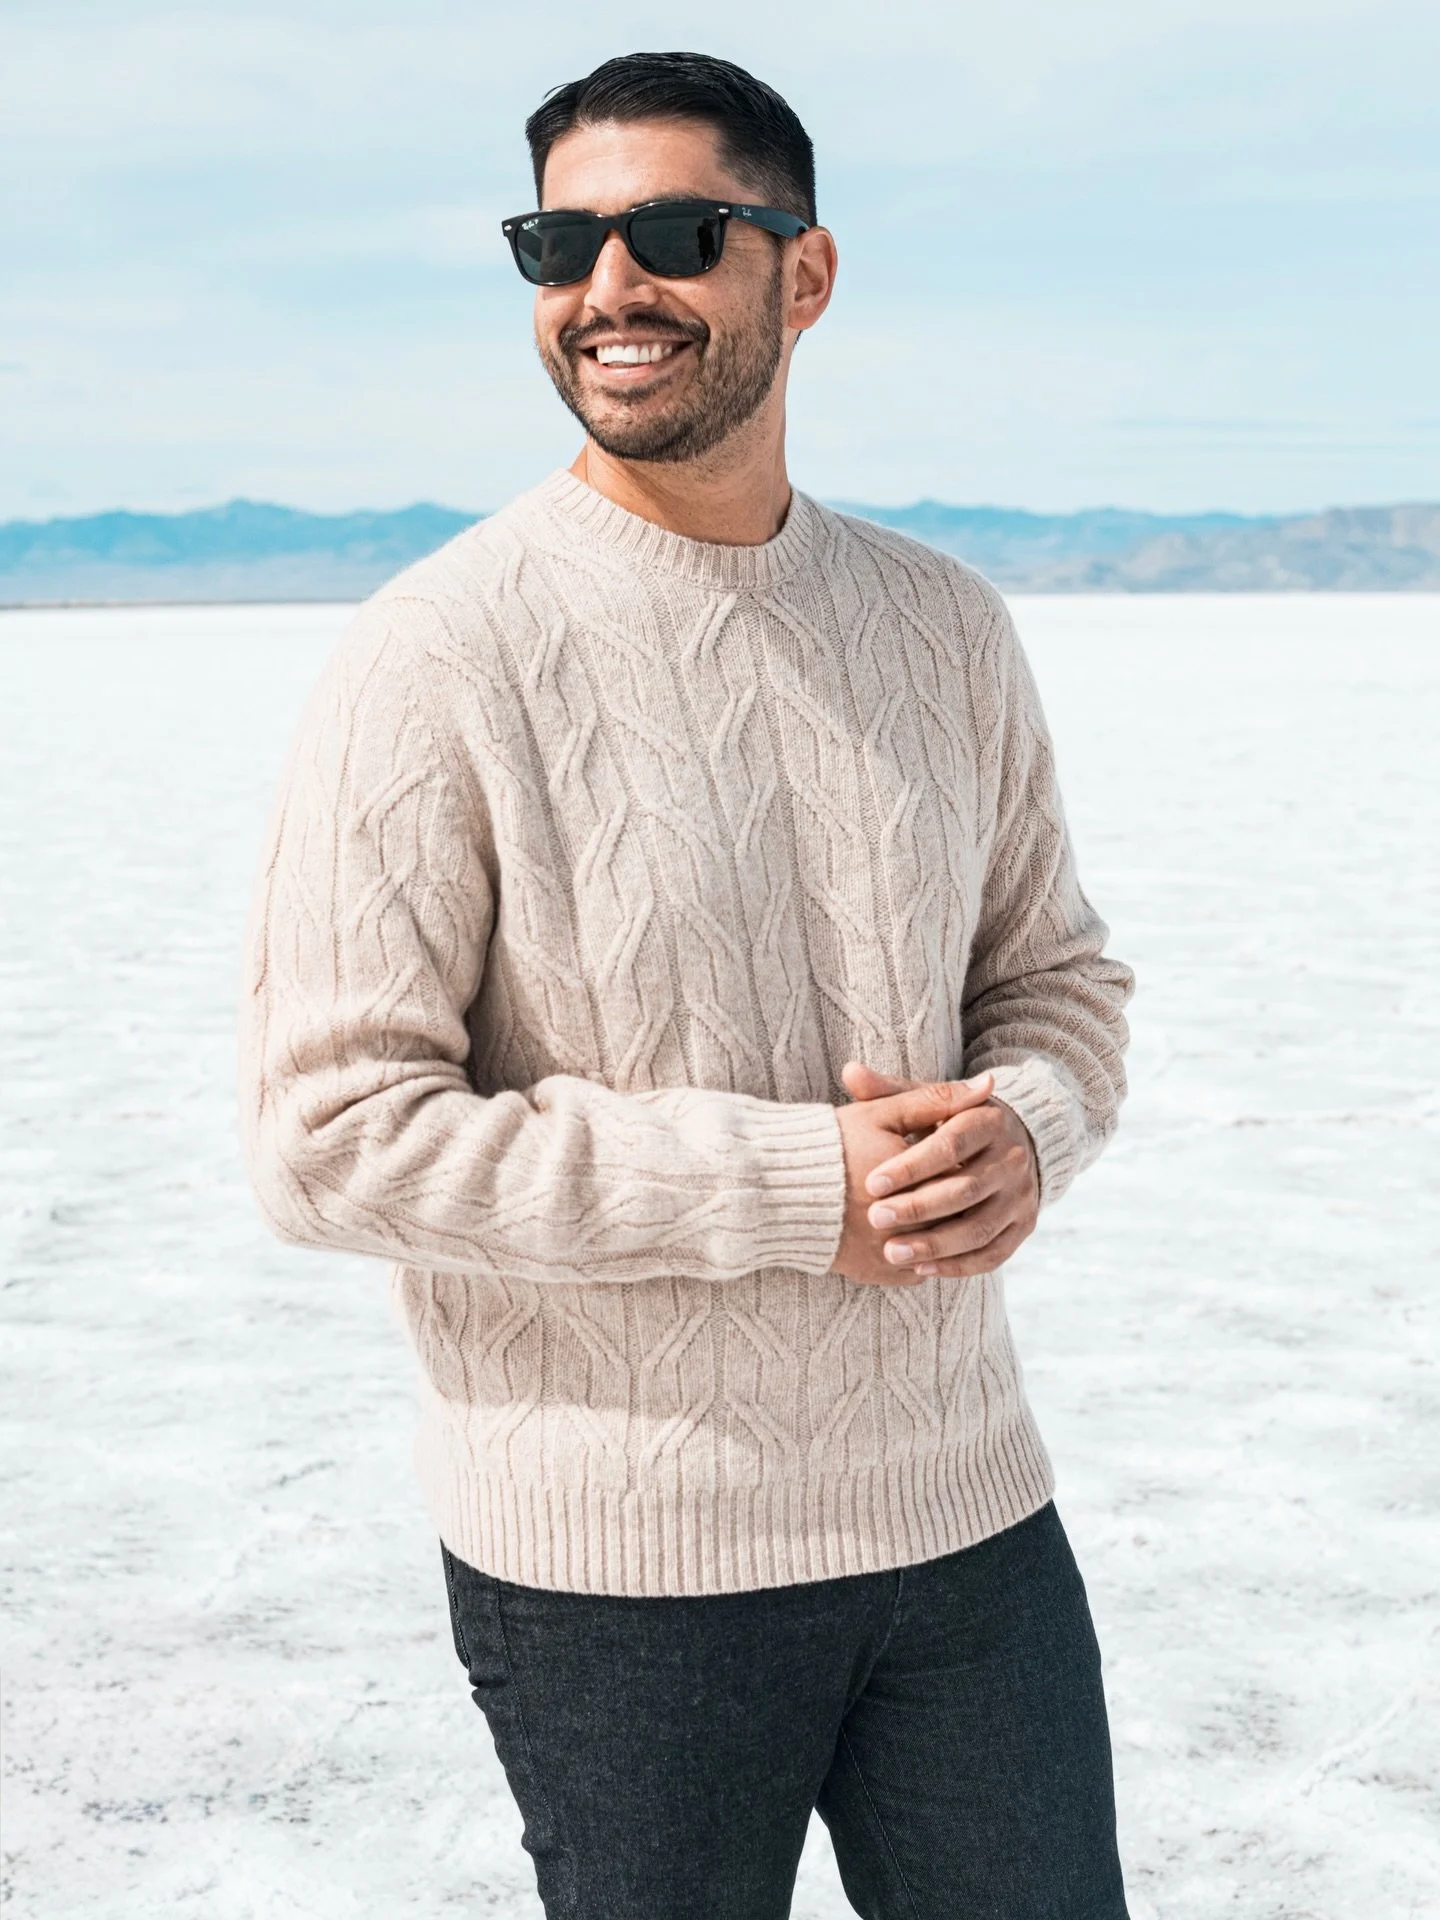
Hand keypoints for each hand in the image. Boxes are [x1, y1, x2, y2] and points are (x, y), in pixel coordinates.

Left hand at [841, 1062, 1039, 1279]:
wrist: (1008, 1145)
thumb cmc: (949, 1124)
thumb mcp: (925, 1104)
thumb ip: (889, 1092)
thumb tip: (850, 1072)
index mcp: (988, 1120)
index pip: (951, 1144)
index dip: (911, 1165)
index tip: (871, 1183)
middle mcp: (1012, 1158)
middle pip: (966, 1189)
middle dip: (918, 1208)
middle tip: (875, 1219)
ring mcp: (1021, 1196)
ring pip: (979, 1228)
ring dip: (935, 1245)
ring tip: (891, 1253)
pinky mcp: (1024, 1227)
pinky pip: (993, 1254)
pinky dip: (958, 1266)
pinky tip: (921, 1270)